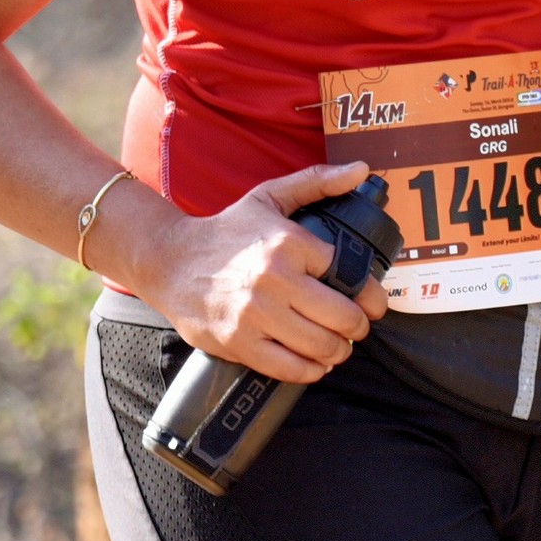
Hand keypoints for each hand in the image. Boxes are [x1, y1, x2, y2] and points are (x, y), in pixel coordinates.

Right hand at [141, 161, 389, 381]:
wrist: (168, 261)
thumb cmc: (225, 232)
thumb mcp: (269, 197)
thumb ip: (317, 182)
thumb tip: (361, 170)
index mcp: (288, 243)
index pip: (351, 274)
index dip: (370, 294)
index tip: (372, 302)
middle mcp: (274, 279)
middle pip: (344, 317)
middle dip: (359, 327)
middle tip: (357, 326)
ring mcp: (256, 315)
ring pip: (323, 347)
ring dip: (339, 351)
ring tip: (337, 345)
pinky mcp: (239, 343)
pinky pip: (292, 369)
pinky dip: (312, 370)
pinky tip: (314, 361)